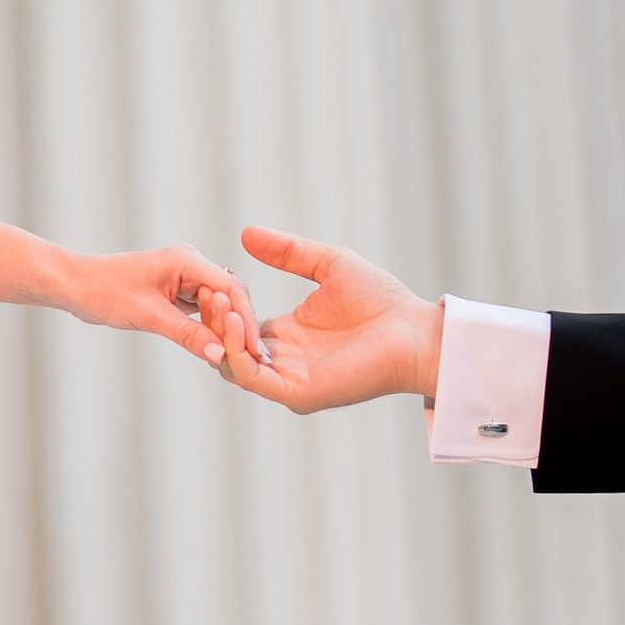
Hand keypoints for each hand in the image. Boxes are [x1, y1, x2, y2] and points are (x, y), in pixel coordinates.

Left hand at [63, 245, 263, 370]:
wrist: (73, 285)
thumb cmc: (103, 291)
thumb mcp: (148, 315)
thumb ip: (187, 334)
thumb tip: (221, 354)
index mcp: (187, 260)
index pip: (232, 289)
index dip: (246, 320)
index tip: (256, 350)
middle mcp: (189, 266)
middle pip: (228, 299)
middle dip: (238, 328)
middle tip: (251, 361)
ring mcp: (182, 279)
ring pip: (215, 308)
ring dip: (222, 331)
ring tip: (235, 359)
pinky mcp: (174, 293)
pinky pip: (200, 313)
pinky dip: (206, 330)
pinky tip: (212, 349)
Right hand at [196, 225, 441, 412]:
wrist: (415, 331)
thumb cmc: (383, 301)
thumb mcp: (327, 264)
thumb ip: (287, 252)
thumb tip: (246, 233)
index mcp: (287, 336)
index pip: (237, 326)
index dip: (221, 306)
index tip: (212, 279)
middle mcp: (285, 361)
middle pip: (228, 347)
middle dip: (214, 320)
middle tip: (208, 290)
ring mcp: (289, 380)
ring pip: (234, 364)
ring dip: (222, 333)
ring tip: (221, 300)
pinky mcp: (299, 392)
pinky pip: (254, 378)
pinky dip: (238, 353)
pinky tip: (240, 320)